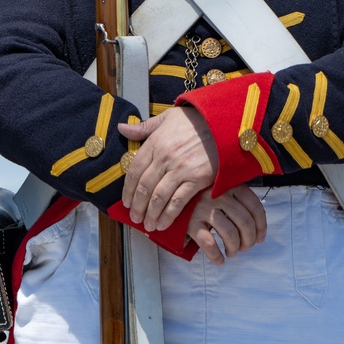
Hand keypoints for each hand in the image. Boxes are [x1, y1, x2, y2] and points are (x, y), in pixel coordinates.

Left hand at [116, 105, 218, 230]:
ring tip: (147, 225)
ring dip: (151, 214)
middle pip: (145, 186)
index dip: (128, 189)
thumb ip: (143, 127)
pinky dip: (168, 215)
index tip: (125, 201)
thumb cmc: (193, 121)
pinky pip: (178, 201)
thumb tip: (122, 128)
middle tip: (134, 218)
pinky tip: (163, 223)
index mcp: (155, 143)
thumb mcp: (166, 118)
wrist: (222, 125)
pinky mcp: (196, 179)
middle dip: (137, 205)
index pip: (135, 170)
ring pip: (159, 197)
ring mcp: (180, 169)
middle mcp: (164, 157)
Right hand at [186, 184, 266, 264]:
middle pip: (245, 222)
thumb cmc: (201, 198)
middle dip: (249, 241)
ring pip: (230, 234)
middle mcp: (217, 194)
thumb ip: (238, 201)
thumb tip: (258, 231)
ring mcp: (203, 207)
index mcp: (228, 185)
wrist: (169, 198)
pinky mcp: (190, 222)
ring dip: (234, 249)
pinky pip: (209, 244)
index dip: (261, 227)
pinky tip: (219, 260)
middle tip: (244, 248)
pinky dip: (217, 256)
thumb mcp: (220, 191)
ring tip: (231, 253)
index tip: (260, 239)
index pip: (254, 206)